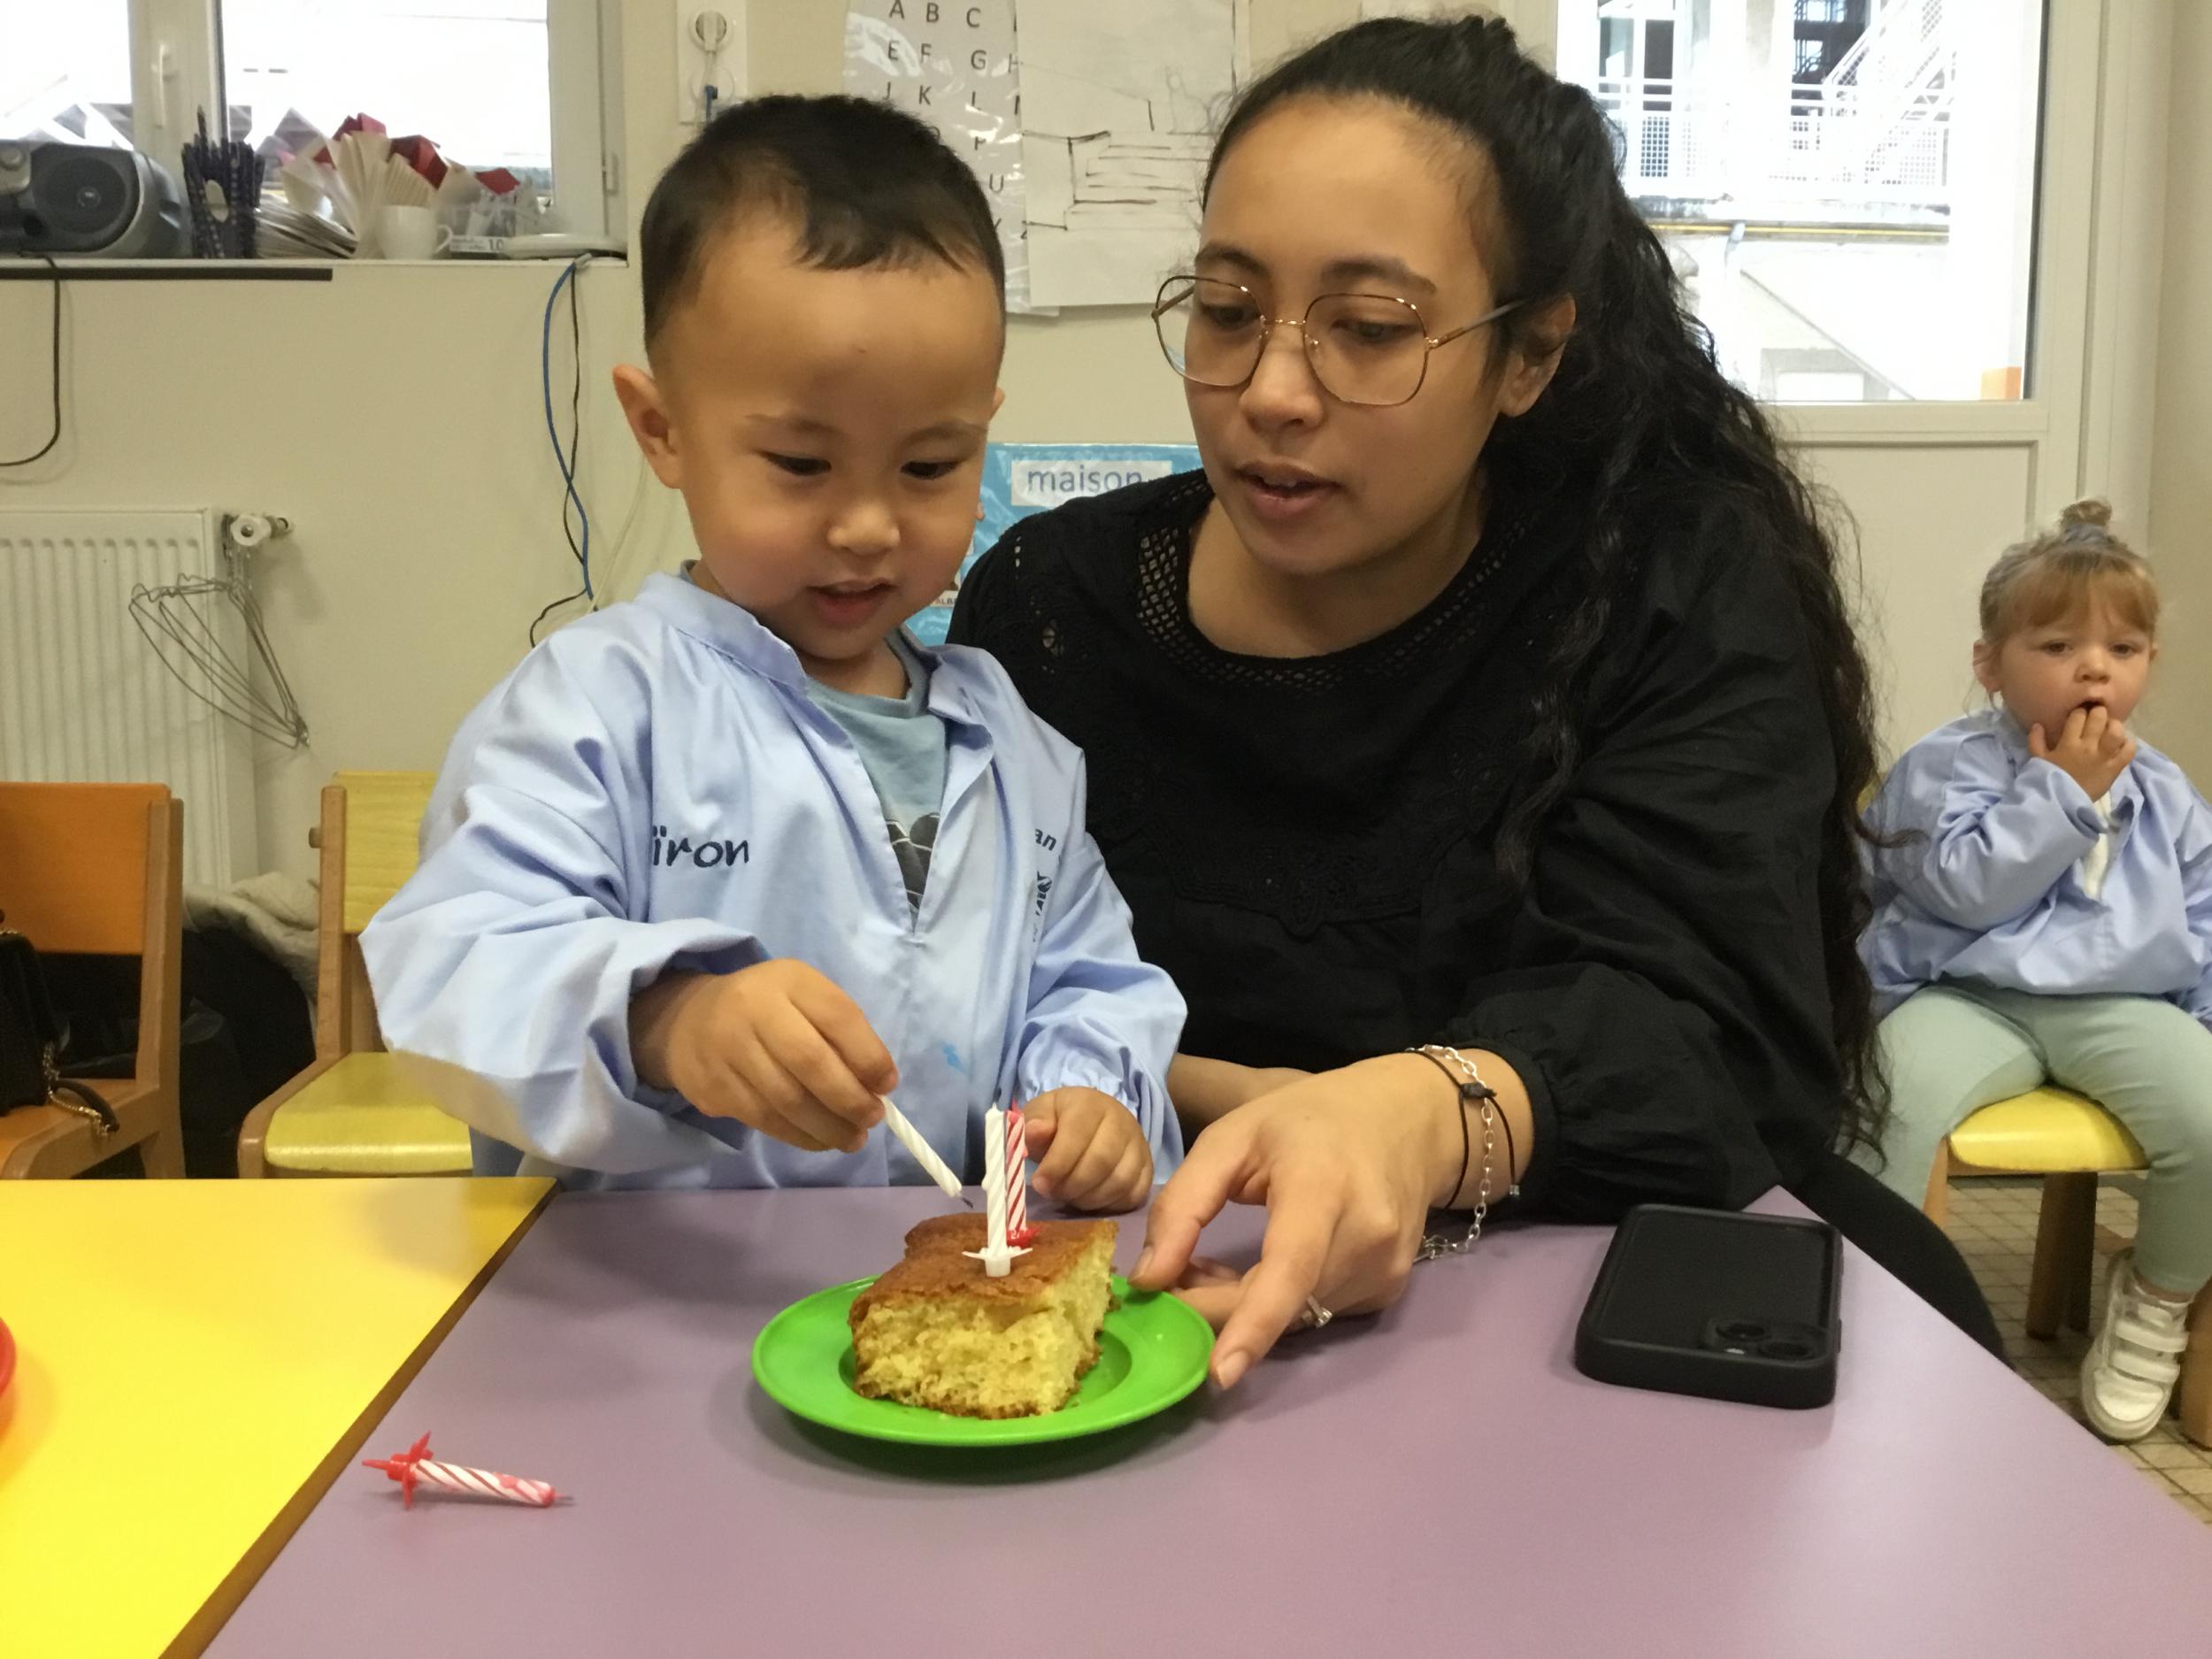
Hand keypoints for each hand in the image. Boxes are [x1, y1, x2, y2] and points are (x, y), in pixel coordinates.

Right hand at [629, 960, 892, 1152]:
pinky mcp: (713, 1087)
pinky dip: (800, 1136)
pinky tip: (821, 1140)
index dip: (868, 1055)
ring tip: (853, 1139)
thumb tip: (877, 1085)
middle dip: (849, 1098)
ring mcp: (728, 1049)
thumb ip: (840, 1032)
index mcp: (789, 980)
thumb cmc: (768, 1010)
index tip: (888, 1085)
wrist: (688, 1021)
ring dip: (828, 1126)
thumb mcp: (804, 999)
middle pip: (810, 1062)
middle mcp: (753, 1009)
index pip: (837, 1016)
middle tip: (872, 1118)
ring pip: (787, 1099)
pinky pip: (765, 1120)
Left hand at [1022, 1087, 1153, 1210]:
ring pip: (1119, 1181)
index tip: (1039, 1184)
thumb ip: (1033, 1124)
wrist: (1091, 1120)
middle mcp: (1121, 1121)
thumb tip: (1036, 1131)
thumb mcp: (1040, 1115)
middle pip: (1101, 1161)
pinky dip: (1110, 1204)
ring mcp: (1139, 1145)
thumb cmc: (1059, 1121)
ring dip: (1089, 1198)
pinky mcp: (1148, 1167)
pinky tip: (1091, 1199)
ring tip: (1070, 1195)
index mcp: (1090, 1104)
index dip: (1056, 1165)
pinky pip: (1134, 1194)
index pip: (1077, 1136)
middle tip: (1053, 1193)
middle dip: (1072, 1185)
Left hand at [1130, 1055, 1467, 1388]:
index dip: (1253, 1323)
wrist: (1406, 1119)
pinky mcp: (1388, 1290)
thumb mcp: (1231, 1139)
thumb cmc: (1307, 1120)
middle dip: (1218, 1307)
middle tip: (1175, 1279)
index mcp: (1325, 1185)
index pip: (1291, 1268)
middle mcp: (1367, 1234)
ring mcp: (1385, 1268)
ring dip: (1246, 1306)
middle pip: (1281, 1304)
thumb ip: (1183, 1205)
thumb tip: (1148, 1281)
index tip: (1218, 1372)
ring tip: (1223, 1260)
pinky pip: (1316, 1314)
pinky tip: (1270, 1266)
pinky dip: (1280, 1305)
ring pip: (1294, 1317)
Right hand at [2030, 705, 2135, 799]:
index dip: (2080, 711)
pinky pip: (2128, 751)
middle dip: (2099, 712)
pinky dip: (2129, 743)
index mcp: (2068, 743)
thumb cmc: (2050, 780)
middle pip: (2099, 717)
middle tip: (2097, 716)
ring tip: (2111, 727)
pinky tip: (2123, 742)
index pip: (2078, 716)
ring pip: (2116, 731)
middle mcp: (2087, 746)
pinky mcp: (2115, 768)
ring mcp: (2103, 757)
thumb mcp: (2039, 760)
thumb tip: (2037, 725)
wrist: (2063, 804)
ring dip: (2115, 725)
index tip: (2080, 714)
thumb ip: (2036, 741)